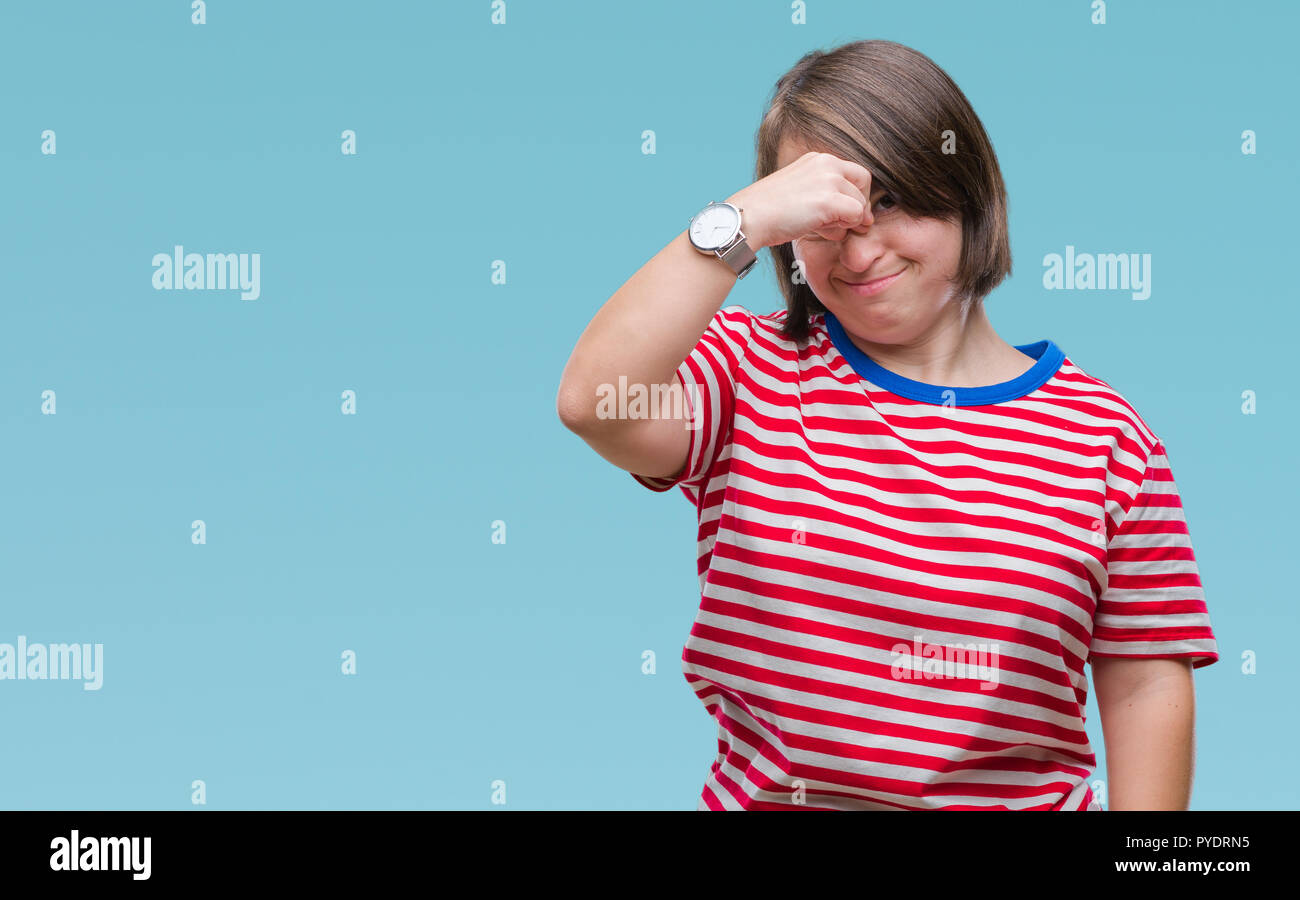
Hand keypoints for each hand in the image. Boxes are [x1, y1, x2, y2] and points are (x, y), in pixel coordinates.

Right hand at [726, 150, 876, 249]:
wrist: (749, 217)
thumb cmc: (768, 212)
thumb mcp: (799, 191)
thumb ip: (824, 194)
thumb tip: (857, 213)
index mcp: (817, 158)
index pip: (854, 172)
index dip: (856, 194)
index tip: (849, 213)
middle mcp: (826, 163)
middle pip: (863, 183)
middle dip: (858, 206)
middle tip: (845, 224)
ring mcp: (829, 180)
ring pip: (860, 202)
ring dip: (846, 220)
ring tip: (822, 228)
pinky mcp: (829, 200)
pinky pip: (856, 216)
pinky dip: (843, 228)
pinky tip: (821, 230)